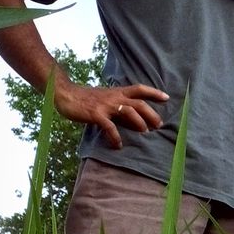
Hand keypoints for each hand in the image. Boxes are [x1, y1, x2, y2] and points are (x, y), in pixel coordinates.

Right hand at [53, 78, 168, 149]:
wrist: (66, 94)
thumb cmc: (87, 99)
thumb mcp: (106, 99)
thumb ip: (119, 106)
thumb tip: (135, 119)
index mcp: (118, 92)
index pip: (140, 89)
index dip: (154, 92)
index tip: (167, 98)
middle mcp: (114, 97)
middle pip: (139, 103)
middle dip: (152, 114)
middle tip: (159, 125)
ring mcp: (106, 105)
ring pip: (129, 111)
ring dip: (139, 123)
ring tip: (145, 133)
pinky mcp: (96, 114)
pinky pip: (109, 126)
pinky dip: (116, 137)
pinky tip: (119, 145)